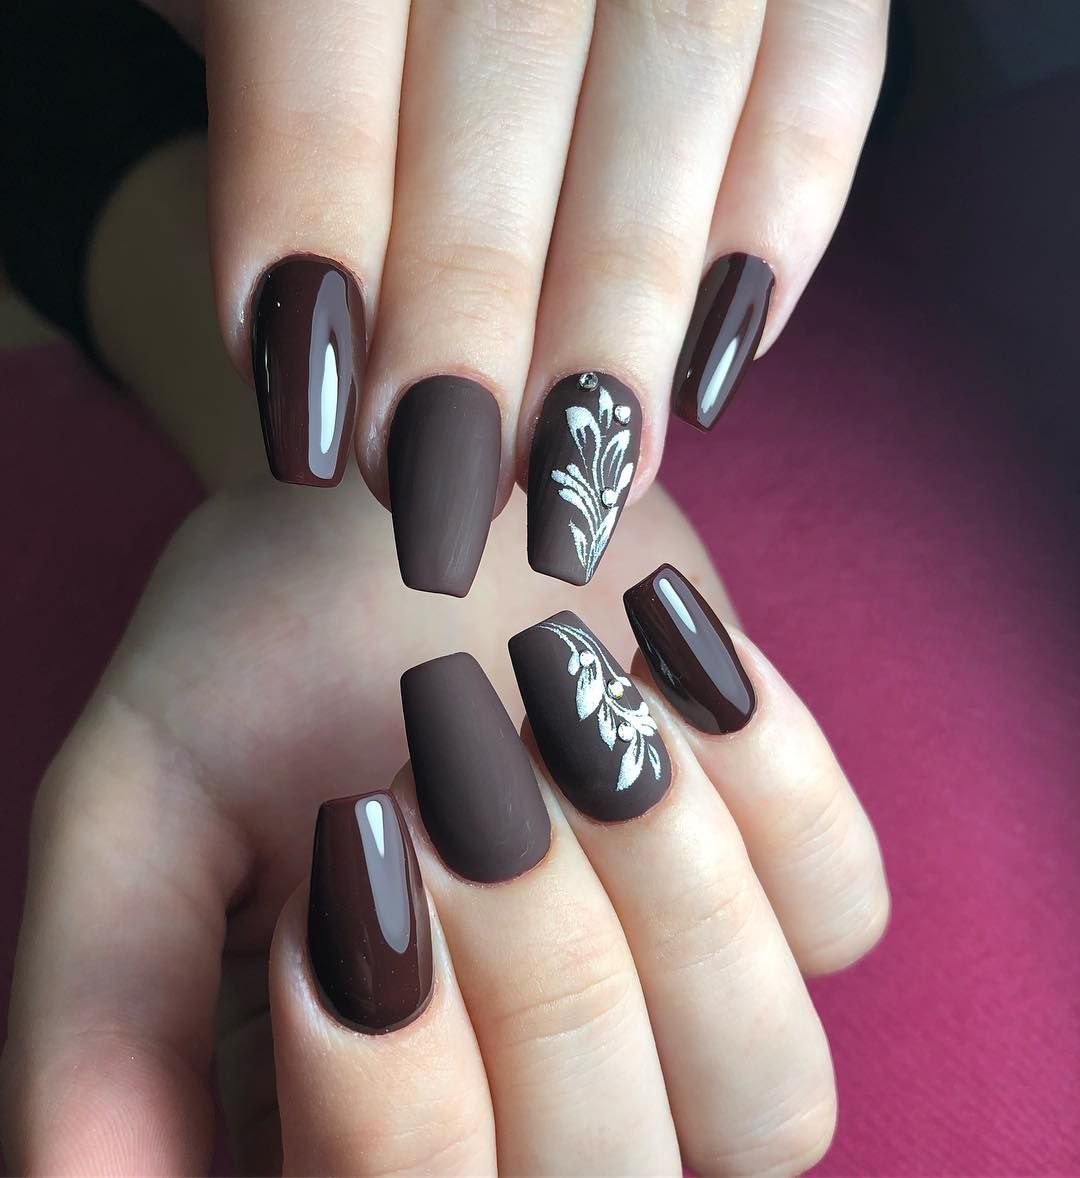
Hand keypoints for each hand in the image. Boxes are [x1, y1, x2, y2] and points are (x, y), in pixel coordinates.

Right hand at [0, 479, 886, 1173]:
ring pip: (770, 1094)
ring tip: (557, 692)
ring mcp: (695, 1010)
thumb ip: (109, 1036)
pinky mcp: (792, 890)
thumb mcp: (135, 823)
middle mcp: (551, 1107)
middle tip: (447, 748)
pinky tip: (663, 647)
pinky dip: (768, 772)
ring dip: (668, 879)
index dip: (390, 1093)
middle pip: (607, 1176)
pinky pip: (847, 906)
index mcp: (360, 1120)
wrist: (386, 522)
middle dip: (531, 954)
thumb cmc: (251, 665)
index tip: (346, 847)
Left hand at [140, 0, 887, 592]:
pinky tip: (715, 369)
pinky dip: (783, 218)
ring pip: (681, 76)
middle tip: (440, 501)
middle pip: (509, 67)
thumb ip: (272, 71)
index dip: (313, 220)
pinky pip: (826, 70)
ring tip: (577, 483)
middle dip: (470, 313)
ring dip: (625, 313)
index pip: (321, 19)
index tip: (311, 430)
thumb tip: (307, 317)